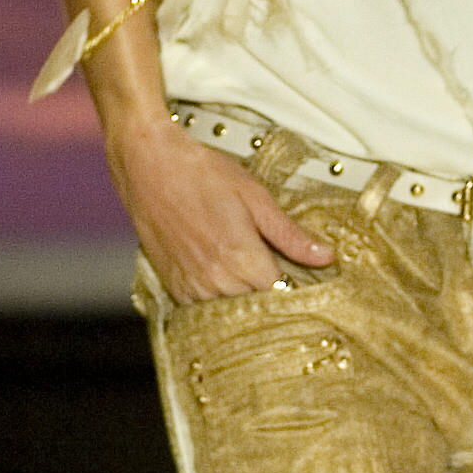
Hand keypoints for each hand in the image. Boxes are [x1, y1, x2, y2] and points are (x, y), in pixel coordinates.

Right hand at [108, 117, 335, 300]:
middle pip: (257, 304)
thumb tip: (324, 256)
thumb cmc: (199, 173)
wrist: (149, 164)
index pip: (282, 294)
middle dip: (266, 288)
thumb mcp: (255, 197)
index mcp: (241, 259)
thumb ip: (289, 234)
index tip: (295, 272)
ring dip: (240, 293)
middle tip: (267, 261)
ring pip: (230, 308)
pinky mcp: (173, 286)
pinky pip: (203, 307)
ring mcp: (191, 286)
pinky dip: (215, 295)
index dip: (292, 283)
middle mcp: (215, 279)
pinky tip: (217, 270)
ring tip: (240, 262)